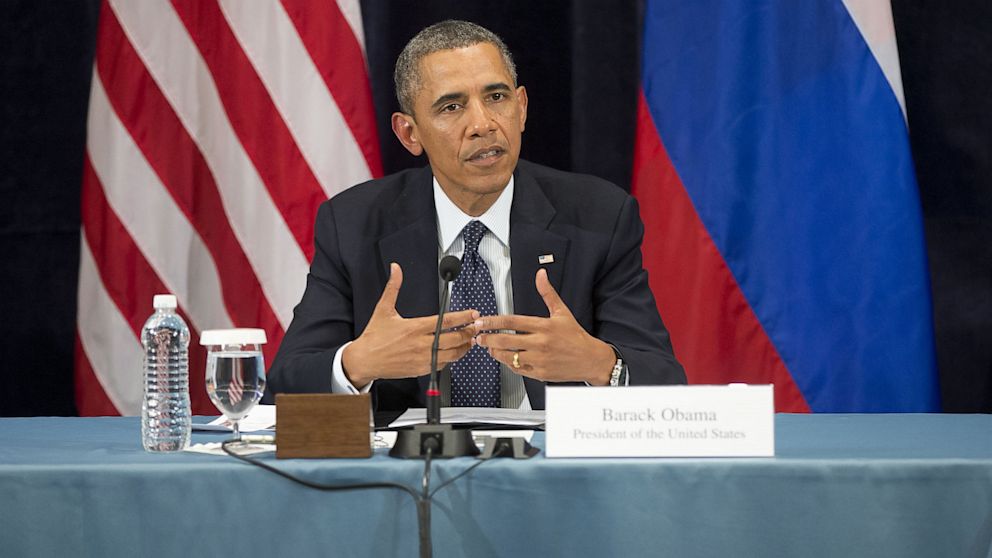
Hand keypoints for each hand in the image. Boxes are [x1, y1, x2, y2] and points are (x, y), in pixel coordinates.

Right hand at [342, 263, 477, 388]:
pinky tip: (454, 352)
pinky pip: (442, 365)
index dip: (463, 317)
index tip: (473, 314)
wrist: (365, 360)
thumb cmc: (374, 337)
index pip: (445, 321)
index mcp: (414, 327)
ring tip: (470, 340)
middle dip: (469, 332)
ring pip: (452, 354)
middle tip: (476, 327)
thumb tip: (395, 269)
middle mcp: (421, 344)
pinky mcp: (421, 369)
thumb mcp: (383, 309)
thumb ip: (393, 287)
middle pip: (454, 339)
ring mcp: (422, 359)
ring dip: (464, 346)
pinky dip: (451, 358)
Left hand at [474, 268, 615, 384]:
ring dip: (495, 351)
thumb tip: (541, 275)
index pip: (511, 321)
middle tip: (478, 335)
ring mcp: (539, 360)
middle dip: (487, 338)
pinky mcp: (539, 374)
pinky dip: (508, 363)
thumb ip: (548, 294)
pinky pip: (517, 369)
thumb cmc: (576, 337)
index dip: (492, 321)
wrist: (590, 360)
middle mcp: (540, 343)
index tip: (481, 322)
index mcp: (544, 326)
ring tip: (489, 346)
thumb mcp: (562, 312)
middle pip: (505, 340)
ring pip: (508, 357)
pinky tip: (505, 357)